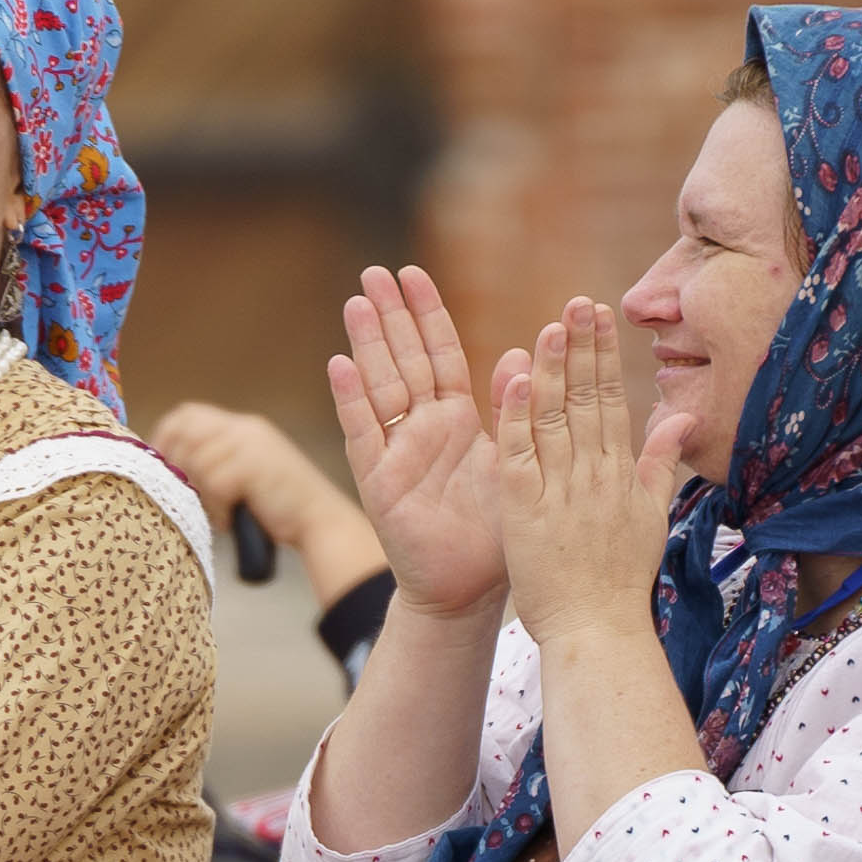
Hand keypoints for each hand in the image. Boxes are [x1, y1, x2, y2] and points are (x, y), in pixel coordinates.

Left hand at [148, 402, 389, 601]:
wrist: (320, 522)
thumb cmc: (279, 508)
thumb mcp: (245, 474)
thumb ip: (215, 462)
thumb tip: (167, 468)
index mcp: (244, 427)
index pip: (188, 414)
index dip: (165, 435)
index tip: (160, 464)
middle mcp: (246, 429)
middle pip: (186, 433)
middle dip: (177, 465)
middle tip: (187, 494)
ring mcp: (251, 445)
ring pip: (197, 462)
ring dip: (201, 494)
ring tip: (219, 513)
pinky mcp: (253, 467)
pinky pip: (214, 484)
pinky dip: (217, 508)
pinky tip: (230, 520)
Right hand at [326, 264, 521, 619]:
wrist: (470, 590)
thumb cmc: (495, 531)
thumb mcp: (514, 461)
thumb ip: (513, 409)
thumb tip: (523, 353)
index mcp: (456, 420)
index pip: (439, 353)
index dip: (426, 313)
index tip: (412, 273)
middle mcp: (422, 429)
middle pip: (403, 359)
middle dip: (388, 315)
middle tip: (373, 272)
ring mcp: (396, 452)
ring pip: (380, 386)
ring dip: (366, 344)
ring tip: (355, 301)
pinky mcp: (379, 481)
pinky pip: (364, 434)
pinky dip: (351, 400)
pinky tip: (339, 363)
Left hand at [493, 299, 691, 648]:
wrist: (598, 631)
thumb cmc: (620, 581)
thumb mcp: (650, 516)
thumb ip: (659, 462)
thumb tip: (682, 416)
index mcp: (621, 474)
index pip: (611, 401)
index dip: (603, 355)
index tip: (597, 315)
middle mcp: (595, 475)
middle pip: (587, 399)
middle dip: (581, 347)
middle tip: (576, 302)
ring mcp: (562, 491)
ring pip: (555, 417)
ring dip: (552, 369)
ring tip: (550, 325)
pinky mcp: (528, 512)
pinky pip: (521, 455)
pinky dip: (517, 416)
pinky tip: (515, 379)